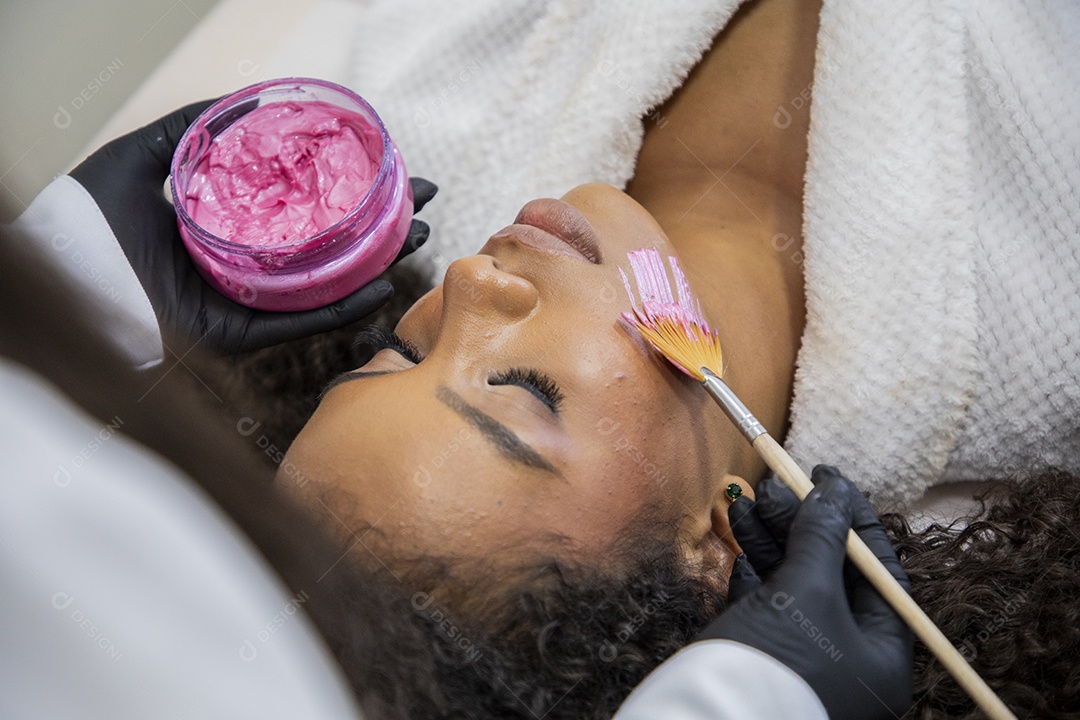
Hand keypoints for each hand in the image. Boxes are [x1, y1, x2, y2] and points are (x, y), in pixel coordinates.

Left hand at [70, 100, 436, 354]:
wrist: (61, 273)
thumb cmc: (92, 215)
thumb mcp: (143, 154)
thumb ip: (195, 127)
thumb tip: (256, 99)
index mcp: (232, 222)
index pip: (304, 205)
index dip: (348, 188)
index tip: (389, 167)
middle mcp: (247, 262)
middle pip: (330, 244)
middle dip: (382, 225)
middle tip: (423, 204)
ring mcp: (247, 300)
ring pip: (328, 285)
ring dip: (380, 265)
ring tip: (421, 239)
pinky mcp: (238, 335)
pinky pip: (300, 323)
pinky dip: (345, 309)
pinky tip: (382, 288)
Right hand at [697, 466, 912, 719]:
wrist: (706, 718)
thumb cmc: (775, 662)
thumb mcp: (806, 590)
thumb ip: (821, 536)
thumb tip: (833, 492)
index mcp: (883, 655)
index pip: (879, 571)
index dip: (853, 518)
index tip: (826, 476)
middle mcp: (851, 664)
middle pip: (833, 575)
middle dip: (800, 527)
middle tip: (773, 487)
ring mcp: (808, 665)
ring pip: (795, 588)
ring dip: (769, 543)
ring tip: (743, 505)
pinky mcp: (768, 665)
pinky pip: (768, 612)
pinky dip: (755, 578)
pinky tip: (741, 555)